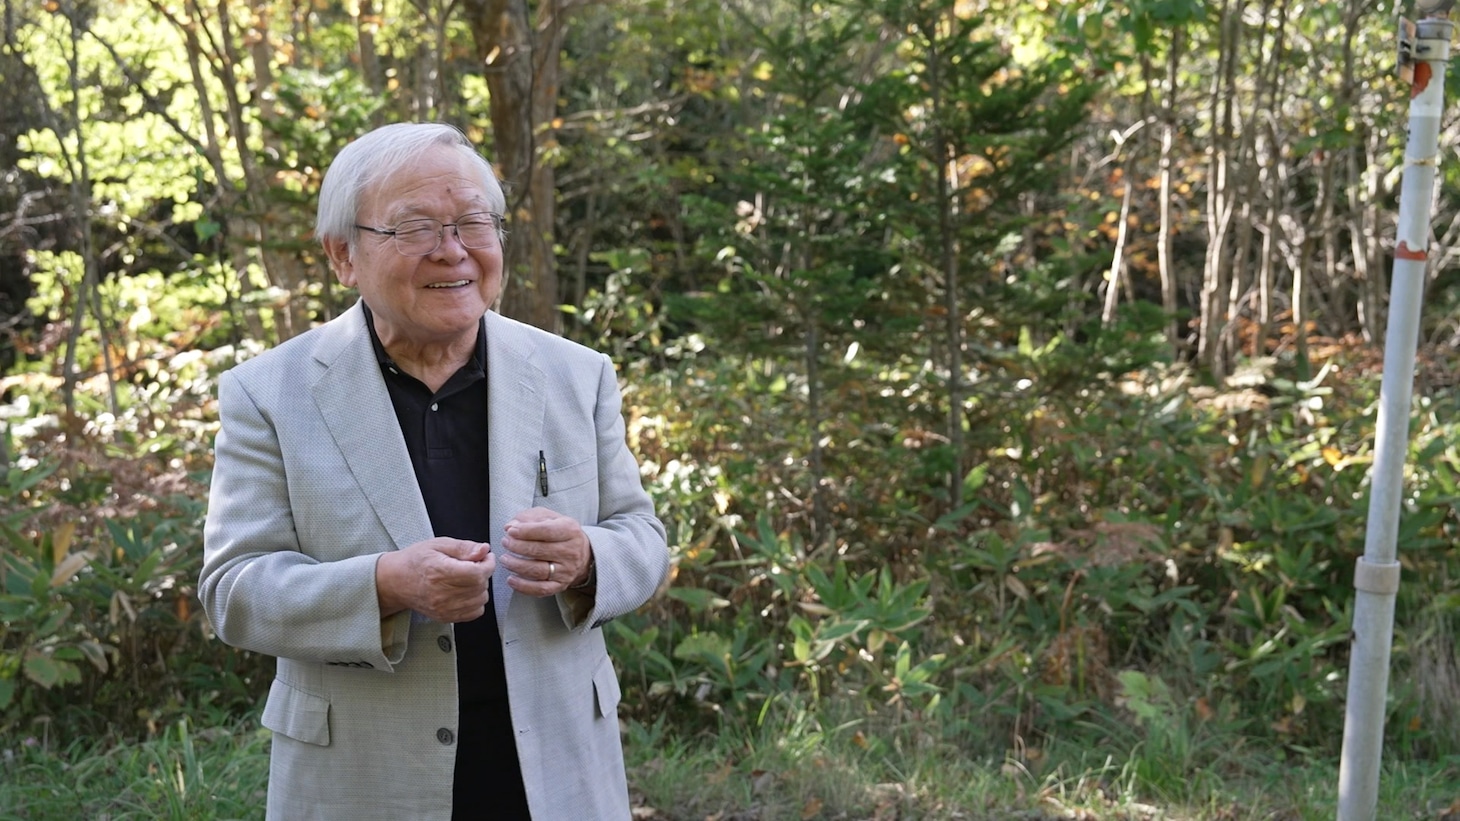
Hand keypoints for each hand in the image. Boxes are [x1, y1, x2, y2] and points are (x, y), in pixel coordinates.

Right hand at [375, 537, 493, 621]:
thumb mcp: (438, 544)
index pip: (477, 573)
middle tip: (474, 564)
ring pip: (480, 599)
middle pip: (480, 586)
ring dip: (480, 587)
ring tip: (467, 577)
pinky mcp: (445, 617)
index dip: (488, 564)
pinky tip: (465, 591)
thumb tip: (484, 550)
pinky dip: (475, 601)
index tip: (486, 557)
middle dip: (483, 573)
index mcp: (440, 572)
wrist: (396, 581)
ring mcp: (444, 608)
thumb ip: (463, 547)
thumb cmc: (416, 560)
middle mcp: (442, 593)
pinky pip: (474, 612)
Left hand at [497, 508, 592, 596]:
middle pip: (539, 550)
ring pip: (538, 570)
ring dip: (516, 565)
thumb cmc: (560, 532)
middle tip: (505, 542)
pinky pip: (541, 589)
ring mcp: (566, 570)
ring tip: (505, 559)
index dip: (525, 531)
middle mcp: (571, 551)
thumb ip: (529, 518)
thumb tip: (510, 526)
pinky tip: (511, 579)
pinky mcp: (561, 585)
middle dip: (517, 547)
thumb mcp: (549, 517)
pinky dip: (523, 586)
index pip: (546, 531)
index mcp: (570, 530)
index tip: (510, 531)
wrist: (582, 553)